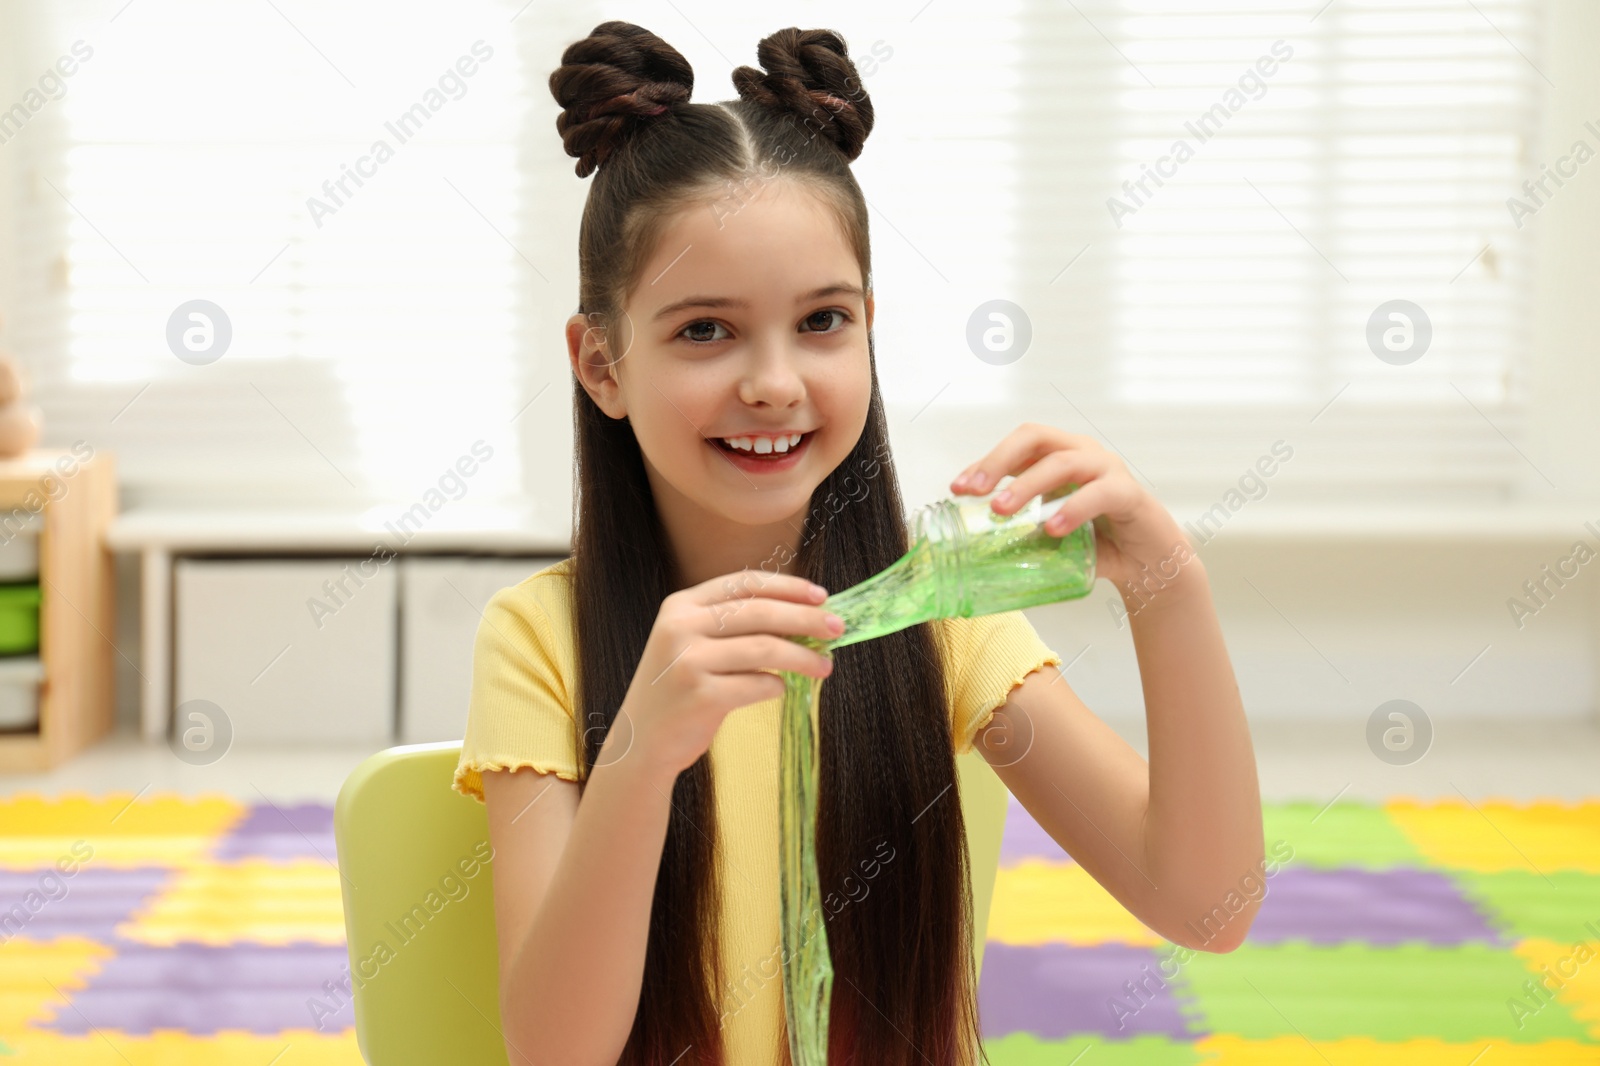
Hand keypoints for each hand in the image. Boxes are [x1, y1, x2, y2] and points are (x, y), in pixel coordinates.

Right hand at [619, 571, 842, 783]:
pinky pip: (758, 685)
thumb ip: (733, 625)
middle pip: (761, 613)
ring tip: (825, 666)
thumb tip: (803, 614)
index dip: (787, 586)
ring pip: (766, 649)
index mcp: (681, 605)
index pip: (744, 584)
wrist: (641, 742)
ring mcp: (688, 661)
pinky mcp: (700, 696)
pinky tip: (780, 689)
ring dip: (803, 657)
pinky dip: (777, 687)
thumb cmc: (678, 689)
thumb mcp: (692, 644)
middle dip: (807, 619)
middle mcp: (680, 627)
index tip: (822, 595)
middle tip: (839, 628)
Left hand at [949, 422, 1193, 590]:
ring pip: (1063, 463)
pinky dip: (1072, 509)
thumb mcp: (1050, 535)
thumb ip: (1021, 533)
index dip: (985, 462)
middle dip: (999, 462)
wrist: (1148, 564)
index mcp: (1060, 456)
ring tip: (1002, 511)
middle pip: (1035, 438)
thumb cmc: (1097, 544)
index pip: (1017, 446)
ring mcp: (1107, 469)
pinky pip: (1099, 493)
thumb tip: (975, 547)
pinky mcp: (1129, 493)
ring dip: (1027, 486)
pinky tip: (1052, 528)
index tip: (957, 489)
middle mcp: (1082, 453)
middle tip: (975, 493)